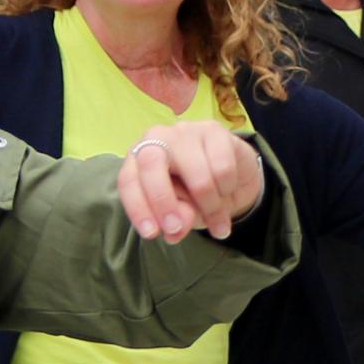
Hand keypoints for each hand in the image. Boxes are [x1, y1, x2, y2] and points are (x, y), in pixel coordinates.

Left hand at [117, 120, 264, 238]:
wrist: (234, 175)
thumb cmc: (196, 193)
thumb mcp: (183, 212)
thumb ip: (176, 220)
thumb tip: (174, 232)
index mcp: (138, 159)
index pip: (129, 180)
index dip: (138, 208)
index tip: (152, 234)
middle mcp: (157, 138)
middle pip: (151, 165)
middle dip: (162, 201)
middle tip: (176, 227)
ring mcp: (186, 131)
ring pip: (197, 176)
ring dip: (210, 206)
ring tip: (217, 219)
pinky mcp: (215, 129)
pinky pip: (223, 168)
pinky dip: (227, 189)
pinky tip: (228, 191)